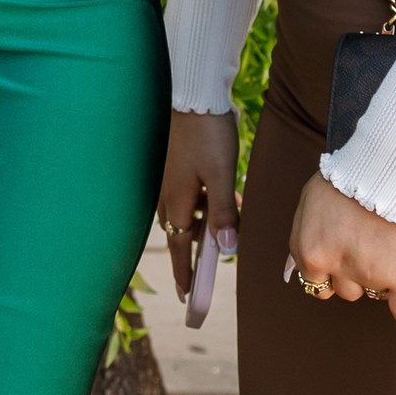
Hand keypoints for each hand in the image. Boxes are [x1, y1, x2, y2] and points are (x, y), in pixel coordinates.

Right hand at [159, 108, 239, 313]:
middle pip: (181, 233)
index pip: (179, 248)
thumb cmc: (208, 135)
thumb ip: (224, 214)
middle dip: (194, 251)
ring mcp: (170, 180)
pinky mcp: (176, 167)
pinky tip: (225, 197)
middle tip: (208, 267)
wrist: (193, 97)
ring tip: (227, 227)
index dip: (184, 273)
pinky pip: (190, 196)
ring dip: (204, 225)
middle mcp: (168, 195)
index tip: (186, 297)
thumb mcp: (222, 176)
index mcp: (177, 202)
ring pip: (187, 214)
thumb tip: (226, 251)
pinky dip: (205, 204)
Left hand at [287, 169, 395, 320]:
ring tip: (387, 247)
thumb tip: (291, 273)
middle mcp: (337, 267)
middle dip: (353, 272)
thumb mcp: (308, 202)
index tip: (344, 250)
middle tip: (368, 245)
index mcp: (310, 252)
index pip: (315, 282)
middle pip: (343, 290)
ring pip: (370, 294)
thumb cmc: (347, 178)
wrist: (389, 163)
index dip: (331, 267)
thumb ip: (299, 240)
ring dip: (377, 279)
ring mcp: (370, 273)